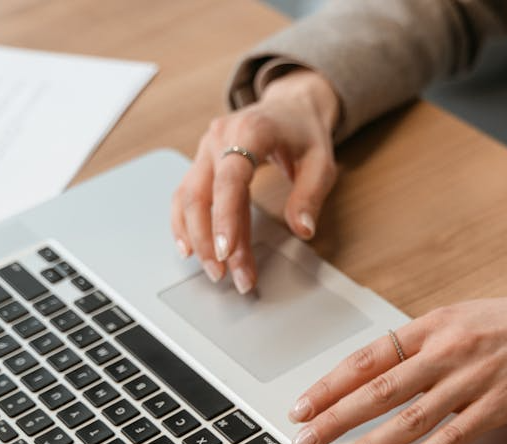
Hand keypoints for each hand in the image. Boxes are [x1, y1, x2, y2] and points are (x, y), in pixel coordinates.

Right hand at [171, 69, 339, 292]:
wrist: (291, 105)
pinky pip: (185, 195)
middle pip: (201, 194)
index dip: (226, 217)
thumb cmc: (305, 133)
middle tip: (226, 276)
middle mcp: (220, 137)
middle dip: (210, 241)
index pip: (230, 179)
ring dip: (196, 238)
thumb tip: (302, 230)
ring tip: (214, 271)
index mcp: (250, 130)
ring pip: (187, 198)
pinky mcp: (202, 161)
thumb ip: (311, 195)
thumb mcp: (322, 162)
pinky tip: (191, 250)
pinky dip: (184, 224)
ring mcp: (206, 148)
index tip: (227, 252)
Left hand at [288, 285, 506, 443]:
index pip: (368, 358)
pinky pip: (452, 437)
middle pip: (378, 391)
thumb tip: (376, 375)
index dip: (330, 385)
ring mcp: (473, 380)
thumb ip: (421, 345)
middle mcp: (448, 350)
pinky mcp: (499, 406)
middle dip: (334, 419)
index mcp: (433, 324)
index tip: (302, 406)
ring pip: (408, 419)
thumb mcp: (461, 318)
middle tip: (302, 442)